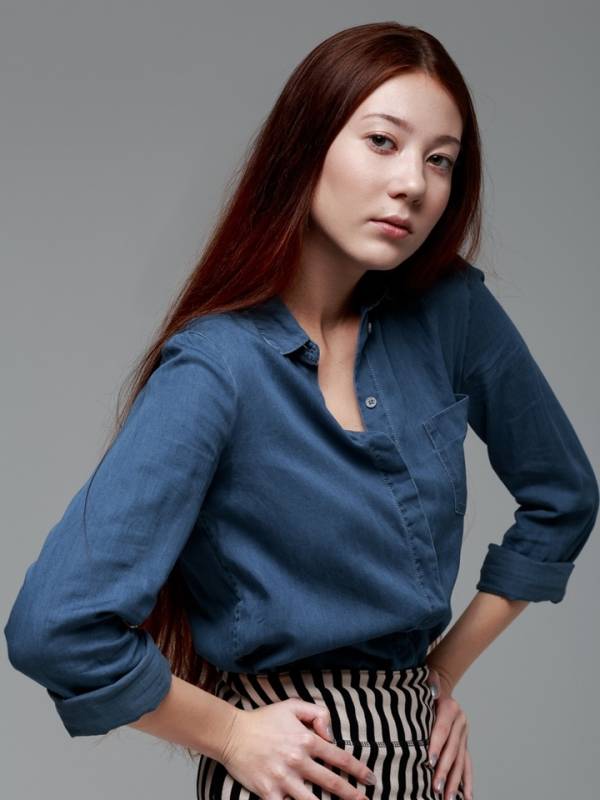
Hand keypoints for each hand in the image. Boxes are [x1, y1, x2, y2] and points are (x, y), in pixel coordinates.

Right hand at [219, 698, 377, 799]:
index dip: (358, 770)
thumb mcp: (292, 706)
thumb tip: (331, 735)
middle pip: (331, 782)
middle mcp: (298, 761)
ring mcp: (283, 779)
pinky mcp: (268, 792)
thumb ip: (317, 714)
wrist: (232, 734)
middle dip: (352, 794)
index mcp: (306, 740)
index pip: (339, 758)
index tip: (371, 779)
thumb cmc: (264, 719)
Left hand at [427, 664, 472, 799]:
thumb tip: (433, 690)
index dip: (436, 745)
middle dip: (444, 770)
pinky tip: (466, 797)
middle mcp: (461, 723)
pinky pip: (467, 765)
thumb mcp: (427, 682)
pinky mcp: (464, 745)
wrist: (439, 686)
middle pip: (452, 750)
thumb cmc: (426, 687)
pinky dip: (467, 782)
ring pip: (460, 761)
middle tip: (436, 787)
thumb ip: (430, 684)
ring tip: (447, 798)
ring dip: (454, 781)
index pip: (443, 729)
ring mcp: (464, 735)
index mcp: (451, 708)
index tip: (429, 761)